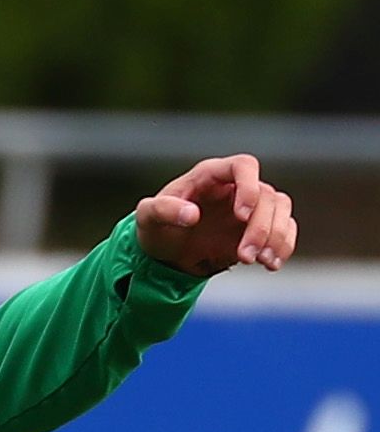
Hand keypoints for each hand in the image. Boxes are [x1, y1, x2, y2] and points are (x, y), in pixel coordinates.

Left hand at [136, 155, 296, 277]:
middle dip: (261, 227)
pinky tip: (272, 265)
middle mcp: (236, 187)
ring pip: (280, 210)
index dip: (249, 187)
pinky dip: (284, 246)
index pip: (244, 165)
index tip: (242, 215)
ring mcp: (251, 207)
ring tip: (262, 262)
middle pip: (266, 194)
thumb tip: (192, 215)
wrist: (166, 253)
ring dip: (276, 237)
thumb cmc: (156, 227)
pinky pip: (284, 229)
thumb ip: (163, 210)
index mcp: (212, 175)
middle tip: (245, 256)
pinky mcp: (258, 228)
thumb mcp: (147, 217)